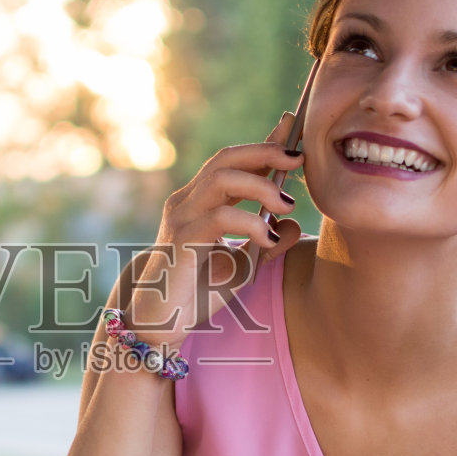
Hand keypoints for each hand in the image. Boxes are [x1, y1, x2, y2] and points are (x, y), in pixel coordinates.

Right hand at [123, 113, 303, 346]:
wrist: (158, 324)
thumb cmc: (195, 294)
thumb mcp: (241, 267)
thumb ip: (265, 245)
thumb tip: (292, 225)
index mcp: (198, 203)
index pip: (230, 162)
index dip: (261, 144)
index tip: (293, 131)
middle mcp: (186, 203)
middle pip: (225, 159)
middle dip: (264, 151)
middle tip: (297, 158)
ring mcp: (180, 218)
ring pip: (221, 179)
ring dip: (260, 186)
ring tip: (286, 204)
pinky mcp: (180, 240)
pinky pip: (219, 218)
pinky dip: (249, 223)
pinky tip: (266, 239)